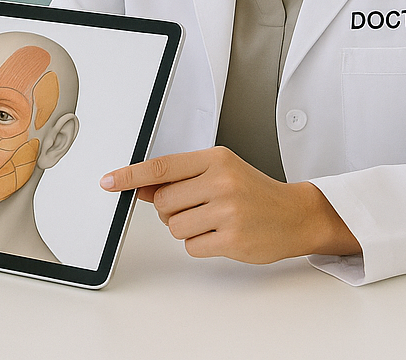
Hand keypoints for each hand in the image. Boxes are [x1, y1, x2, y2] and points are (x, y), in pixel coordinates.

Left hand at [100, 147, 360, 263]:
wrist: (296, 215)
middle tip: (198, 206)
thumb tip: (139, 186)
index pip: (161, 167)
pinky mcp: (232, 240)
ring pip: (174, 226)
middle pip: (163, 202)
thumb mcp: (220, 172)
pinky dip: (199, 244)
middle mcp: (221, 183)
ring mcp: (227, 212)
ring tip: (213, 220)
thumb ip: (180, 177)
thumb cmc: (255, 192)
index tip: (109, 181)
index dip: (130, 175)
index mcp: (215, 159)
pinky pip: (191, 246)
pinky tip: (220, 235)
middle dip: (172, 208)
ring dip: (186, 228)